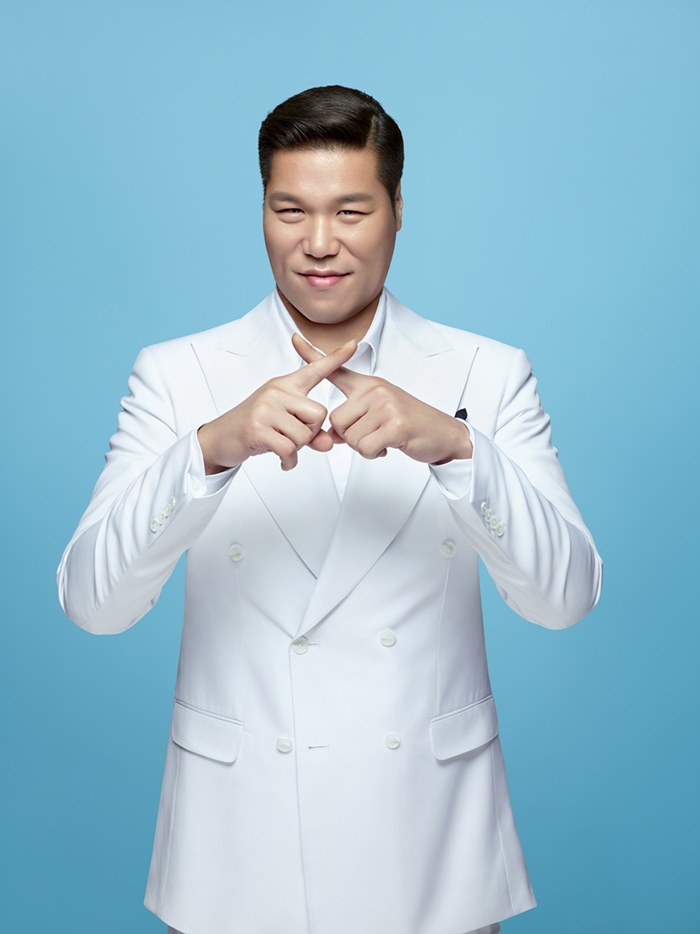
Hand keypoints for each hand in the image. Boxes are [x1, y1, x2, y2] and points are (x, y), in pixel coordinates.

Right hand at [198, 339, 357, 472]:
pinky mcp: (257, 428)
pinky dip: (289, 461)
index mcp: (285, 385)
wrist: (221, 438)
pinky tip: (281, 460)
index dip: (335, 358)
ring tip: (279, 444)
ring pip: (305, 435)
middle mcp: (276, 391)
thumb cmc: (256, 427)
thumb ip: (310, 432)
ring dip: (296, 448)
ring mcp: (265, 408)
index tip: (354, 344)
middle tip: (289, 436)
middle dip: (310, 433)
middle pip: (319, 416)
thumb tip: (328, 444)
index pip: (315, 369)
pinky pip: (289, 449)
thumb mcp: (285, 425)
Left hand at [292, 333, 472, 463]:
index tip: (294, 338)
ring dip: (365, 447)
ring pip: (350, 438)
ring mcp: (385, 405)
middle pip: (336, 422)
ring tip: (384, 438)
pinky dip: (374, 454)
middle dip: (350, 437)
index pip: (336, 369)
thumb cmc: (410, 424)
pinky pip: (365, 448)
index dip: (312, 355)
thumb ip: (352, 420)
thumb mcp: (379, 414)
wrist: (443, 434)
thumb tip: (330, 434)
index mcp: (369, 385)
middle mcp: (375, 390)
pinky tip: (389, 446)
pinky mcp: (395, 424)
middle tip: (374, 434)